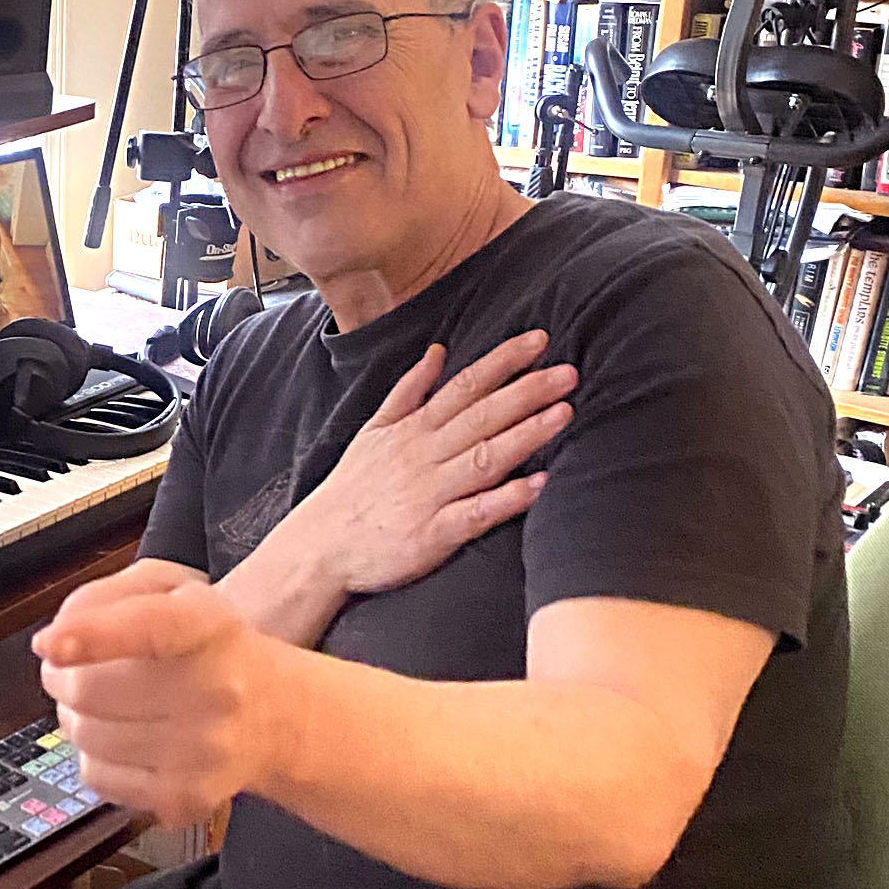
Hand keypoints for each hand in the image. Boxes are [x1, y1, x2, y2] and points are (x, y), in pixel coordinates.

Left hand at [34, 561, 286, 826]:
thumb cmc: (208, 646)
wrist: (272, 713)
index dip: (92, 635)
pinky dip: (94, 756)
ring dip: (75, 716)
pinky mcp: (186, 796)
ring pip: (86, 735)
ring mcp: (204, 750)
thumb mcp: (169, 589)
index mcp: (207, 625)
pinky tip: (123, 738)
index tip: (52, 644)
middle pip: (90, 689)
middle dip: (61, 677)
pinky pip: (98, 777)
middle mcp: (216, 689)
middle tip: (72, 670)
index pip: (149, 627)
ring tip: (104, 703)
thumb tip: (53, 641)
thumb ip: (104, 596)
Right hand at [287, 329, 574, 596]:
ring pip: (484, 458)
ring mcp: (431, 494)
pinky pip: (476, 513)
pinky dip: (508, 498)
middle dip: (526, 392)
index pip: (463, 386)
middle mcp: (424, 456)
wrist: (319, 547)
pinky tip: (540, 484)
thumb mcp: (372, 430)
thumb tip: (438, 350)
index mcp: (412, 430)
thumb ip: (408, 390)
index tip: (539, 341)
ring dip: (525, 434)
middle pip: (481, 416)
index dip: (503, 362)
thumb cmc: (352, 489)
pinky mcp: (434, 534)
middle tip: (569, 373)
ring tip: (564, 413)